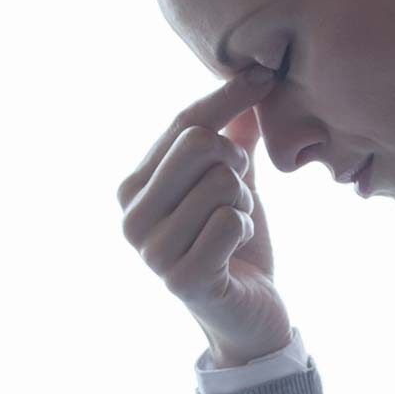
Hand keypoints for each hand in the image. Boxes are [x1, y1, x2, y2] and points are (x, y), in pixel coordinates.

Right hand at [116, 71, 291, 366]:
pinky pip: (231, 220)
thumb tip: (248, 80)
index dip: (227, 96)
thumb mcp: (233, 184)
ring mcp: (151, 251)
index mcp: (133, 187)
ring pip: (220, 182)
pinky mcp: (180, 278)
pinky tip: (237, 251)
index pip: (182, 123)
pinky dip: (246, 230)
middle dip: (235, 162)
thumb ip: (232, 136)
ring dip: (244, 203)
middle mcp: (130, 217)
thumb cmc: (236, 246)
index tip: (263, 76)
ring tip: (236, 228)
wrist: (248, 317)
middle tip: (240, 191)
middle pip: (199, 144)